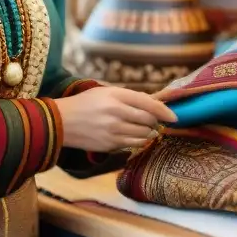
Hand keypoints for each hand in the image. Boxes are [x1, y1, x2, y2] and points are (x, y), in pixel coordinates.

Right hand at [54, 87, 177, 152]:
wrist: (61, 122)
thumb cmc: (85, 103)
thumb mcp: (105, 92)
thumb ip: (129, 96)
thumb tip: (153, 103)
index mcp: (116, 96)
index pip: (148, 104)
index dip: (165, 111)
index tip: (174, 117)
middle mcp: (116, 113)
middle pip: (149, 120)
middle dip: (156, 122)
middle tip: (155, 122)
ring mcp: (113, 131)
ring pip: (143, 134)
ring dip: (149, 132)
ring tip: (145, 129)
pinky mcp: (110, 145)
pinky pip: (133, 144)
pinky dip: (138, 140)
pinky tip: (134, 136)